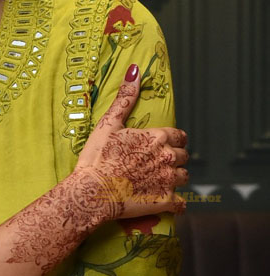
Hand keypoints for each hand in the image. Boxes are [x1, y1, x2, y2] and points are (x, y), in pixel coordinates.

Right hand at [74, 64, 188, 219]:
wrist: (91, 193)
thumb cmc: (97, 158)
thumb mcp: (108, 124)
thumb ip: (125, 98)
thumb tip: (135, 71)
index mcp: (157, 138)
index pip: (179, 136)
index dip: (172, 140)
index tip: (163, 144)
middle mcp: (167, 158)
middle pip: (183, 156)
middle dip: (173, 158)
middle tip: (157, 164)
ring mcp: (168, 181)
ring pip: (184, 177)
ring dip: (175, 178)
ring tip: (159, 181)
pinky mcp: (165, 201)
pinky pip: (182, 204)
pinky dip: (176, 203)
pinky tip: (166, 201)